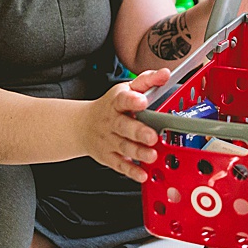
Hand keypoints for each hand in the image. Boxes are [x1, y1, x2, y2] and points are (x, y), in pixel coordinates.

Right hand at [82, 68, 169, 182]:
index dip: (132, 100)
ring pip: (123, 146)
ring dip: (138, 152)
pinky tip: (142, 174)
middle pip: (124, 126)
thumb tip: (165, 73)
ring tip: (152, 155)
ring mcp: (109, 140)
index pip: (122, 99)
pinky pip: (120, 165)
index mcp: (116, 102)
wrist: (82, 126)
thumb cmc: (111, 107)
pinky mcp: (108, 157)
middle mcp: (111, 121)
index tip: (142, 101)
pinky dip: (131, 171)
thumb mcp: (125, 89)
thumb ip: (147, 81)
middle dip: (138, 132)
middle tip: (152, 136)